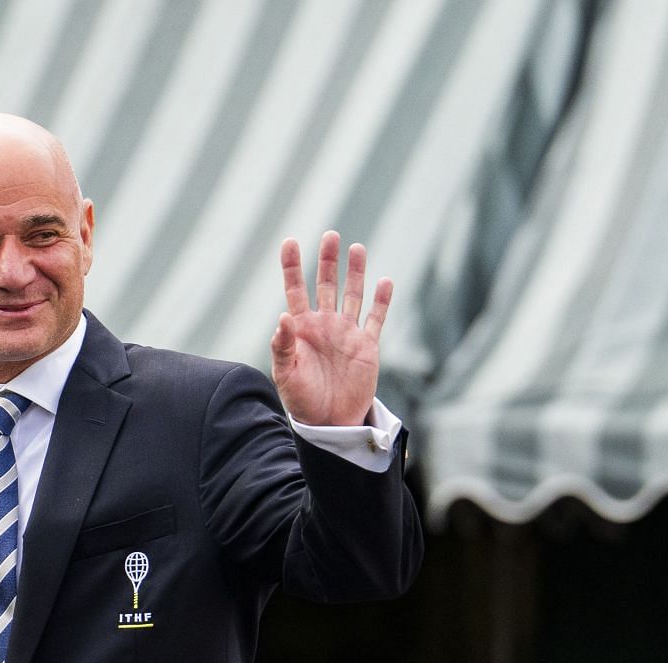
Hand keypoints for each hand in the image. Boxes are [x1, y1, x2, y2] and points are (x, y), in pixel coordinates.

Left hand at [270, 232, 390, 426]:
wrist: (330, 422)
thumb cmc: (302, 400)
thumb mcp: (286, 373)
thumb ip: (283, 346)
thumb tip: (283, 317)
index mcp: (301, 329)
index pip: (295, 290)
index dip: (292, 266)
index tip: (290, 242)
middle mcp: (324, 325)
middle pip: (326, 284)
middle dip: (328, 261)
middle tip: (330, 235)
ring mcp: (347, 333)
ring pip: (352, 295)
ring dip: (355, 273)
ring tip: (356, 248)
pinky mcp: (367, 345)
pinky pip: (376, 318)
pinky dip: (382, 300)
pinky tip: (384, 281)